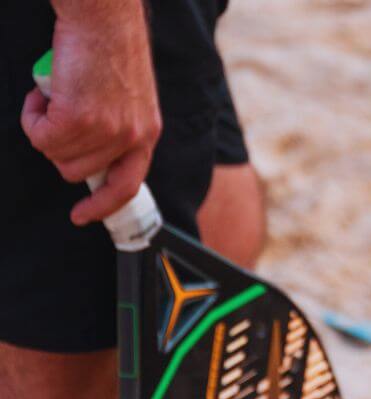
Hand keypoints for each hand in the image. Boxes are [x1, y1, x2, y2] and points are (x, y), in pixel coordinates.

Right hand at [21, 0, 160, 225]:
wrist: (104, 21)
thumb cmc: (110, 51)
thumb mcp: (129, 99)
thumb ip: (118, 128)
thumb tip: (92, 153)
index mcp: (147, 134)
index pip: (127, 184)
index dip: (104, 204)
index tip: (83, 214)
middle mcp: (131, 137)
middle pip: (79, 172)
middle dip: (61, 149)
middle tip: (58, 116)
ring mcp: (105, 131)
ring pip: (56, 154)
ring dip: (46, 127)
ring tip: (56, 95)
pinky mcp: (77, 119)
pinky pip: (39, 135)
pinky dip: (32, 115)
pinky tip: (44, 92)